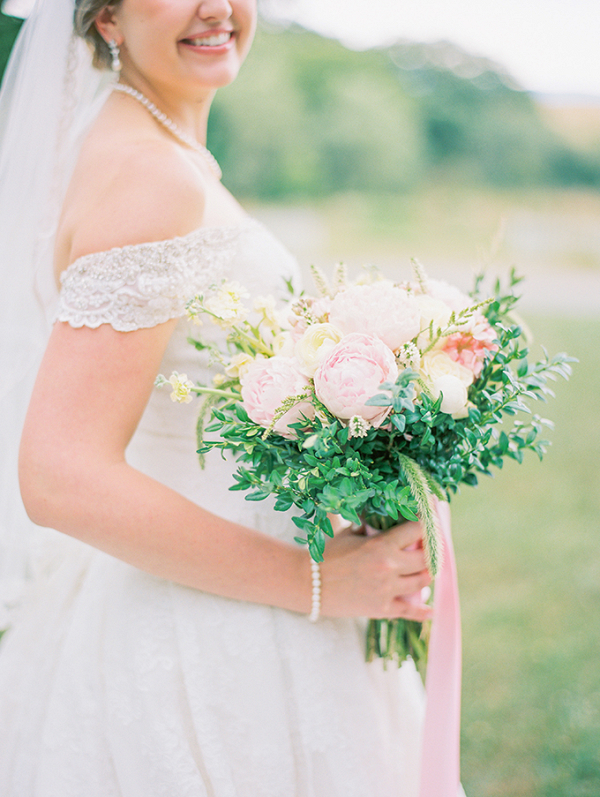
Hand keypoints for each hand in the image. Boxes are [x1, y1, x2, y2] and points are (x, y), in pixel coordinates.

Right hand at [318, 521, 432, 620]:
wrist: (308, 584)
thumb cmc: (326, 554)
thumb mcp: (347, 531)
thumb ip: (365, 522)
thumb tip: (375, 508)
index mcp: (381, 544)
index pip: (417, 531)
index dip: (427, 525)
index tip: (430, 521)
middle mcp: (389, 566)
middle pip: (426, 558)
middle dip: (430, 552)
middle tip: (430, 548)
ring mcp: (387, 589)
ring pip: (422, 582)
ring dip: (427, 575)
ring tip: (425, 571)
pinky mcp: (382, 609)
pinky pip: (410, 611)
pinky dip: (423, 612)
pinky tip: (431, 610)